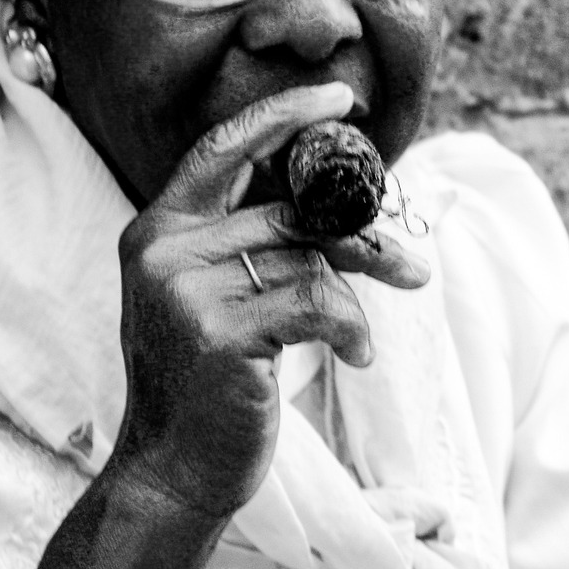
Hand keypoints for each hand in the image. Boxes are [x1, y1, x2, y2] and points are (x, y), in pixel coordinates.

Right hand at [109, 82, 429, 519]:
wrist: (173, 472)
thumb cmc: (208, 381)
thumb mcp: (219, 298)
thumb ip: (255, 244)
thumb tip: (344, 208)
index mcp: (158, 229)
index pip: (222, 148)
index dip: (282, 116)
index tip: (339, 96)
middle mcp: (163, 249)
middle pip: (288, 212)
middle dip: (359, 240)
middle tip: (410, 268)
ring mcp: (185, 290)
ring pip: (306, 260)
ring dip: (351, 300)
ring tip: (357, 340)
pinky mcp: (217, 332)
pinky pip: (314, 303)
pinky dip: (349, 328)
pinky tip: (354, 357)